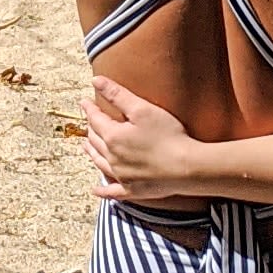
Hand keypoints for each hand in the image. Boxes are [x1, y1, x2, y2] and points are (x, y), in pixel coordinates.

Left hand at [85, 71, 213, 205]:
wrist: (187, 168)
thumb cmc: (168, 136)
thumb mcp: (142, 109)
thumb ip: (117, 94)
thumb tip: (96, 81)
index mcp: (113, 137)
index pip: (95, 119)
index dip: (89, 109)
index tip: (85, 102)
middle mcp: (112, 158)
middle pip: (95, 140)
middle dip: (90, 128)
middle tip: (89, 121)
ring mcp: (122, 176)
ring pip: (99, 162)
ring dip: (91, 152)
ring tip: (86, 146)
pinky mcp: (132, 190)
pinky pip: (112, 191)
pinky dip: (102, 190)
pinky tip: (96, 190)